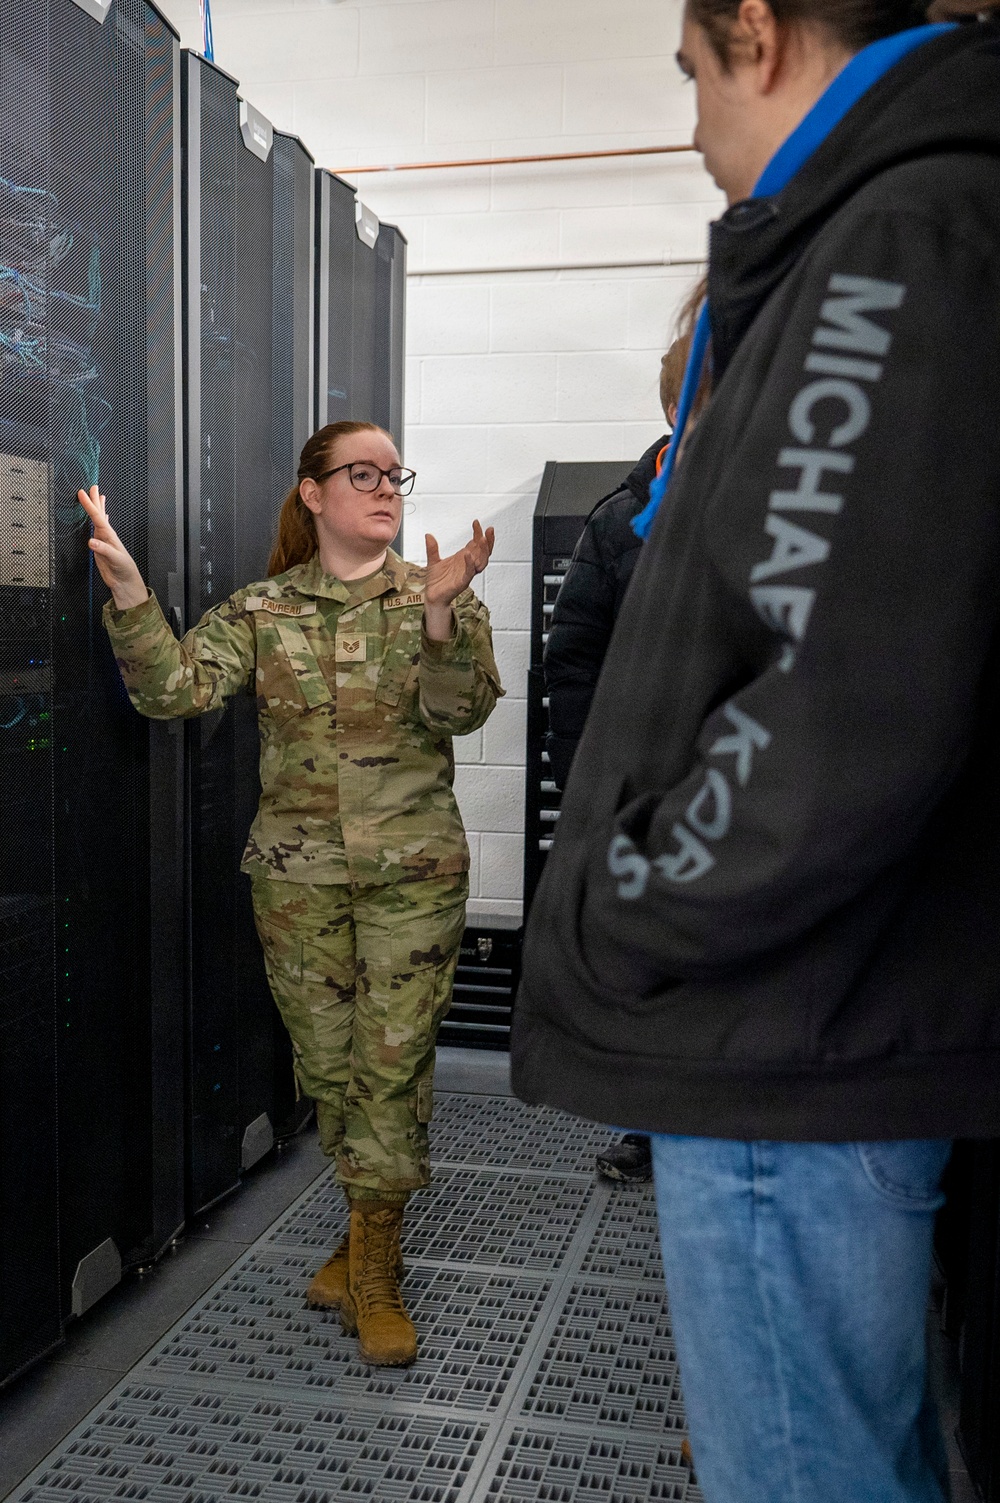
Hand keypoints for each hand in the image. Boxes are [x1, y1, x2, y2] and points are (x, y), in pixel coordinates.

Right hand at [77, 485, 147, 609]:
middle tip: (92, 486)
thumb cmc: (124, 570)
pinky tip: (103, 517)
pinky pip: (98, 530)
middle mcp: (106, 535)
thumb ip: (103, 550)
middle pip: (99, 514)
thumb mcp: (114, 559)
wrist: (125, 582)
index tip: (83, 492)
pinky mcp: (100, 547)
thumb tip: (91, 541)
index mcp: (109, 535)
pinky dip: (99, 521)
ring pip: (99, 520)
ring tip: (97, 496)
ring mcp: (103, 540)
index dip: (89, 504)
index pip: (97, 516)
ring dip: (97, 508)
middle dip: (95, 500)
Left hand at [423, 521, 494, 641]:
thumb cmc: (437, 581)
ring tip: (482, 539)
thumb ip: (432, 548)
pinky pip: (469, 573)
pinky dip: (470, 564)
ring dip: (483, 551)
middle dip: (488, 541)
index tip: (476, 522)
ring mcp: (467, 574)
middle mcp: (468, 565)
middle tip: (489, 530)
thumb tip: (428, 535)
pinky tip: (468, 554)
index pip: (476, 544)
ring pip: (481, 562)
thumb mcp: (433, 561)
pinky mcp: (462, 582)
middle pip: (484, 552)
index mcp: (464, 559)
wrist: (432, 596)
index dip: (478, 533)